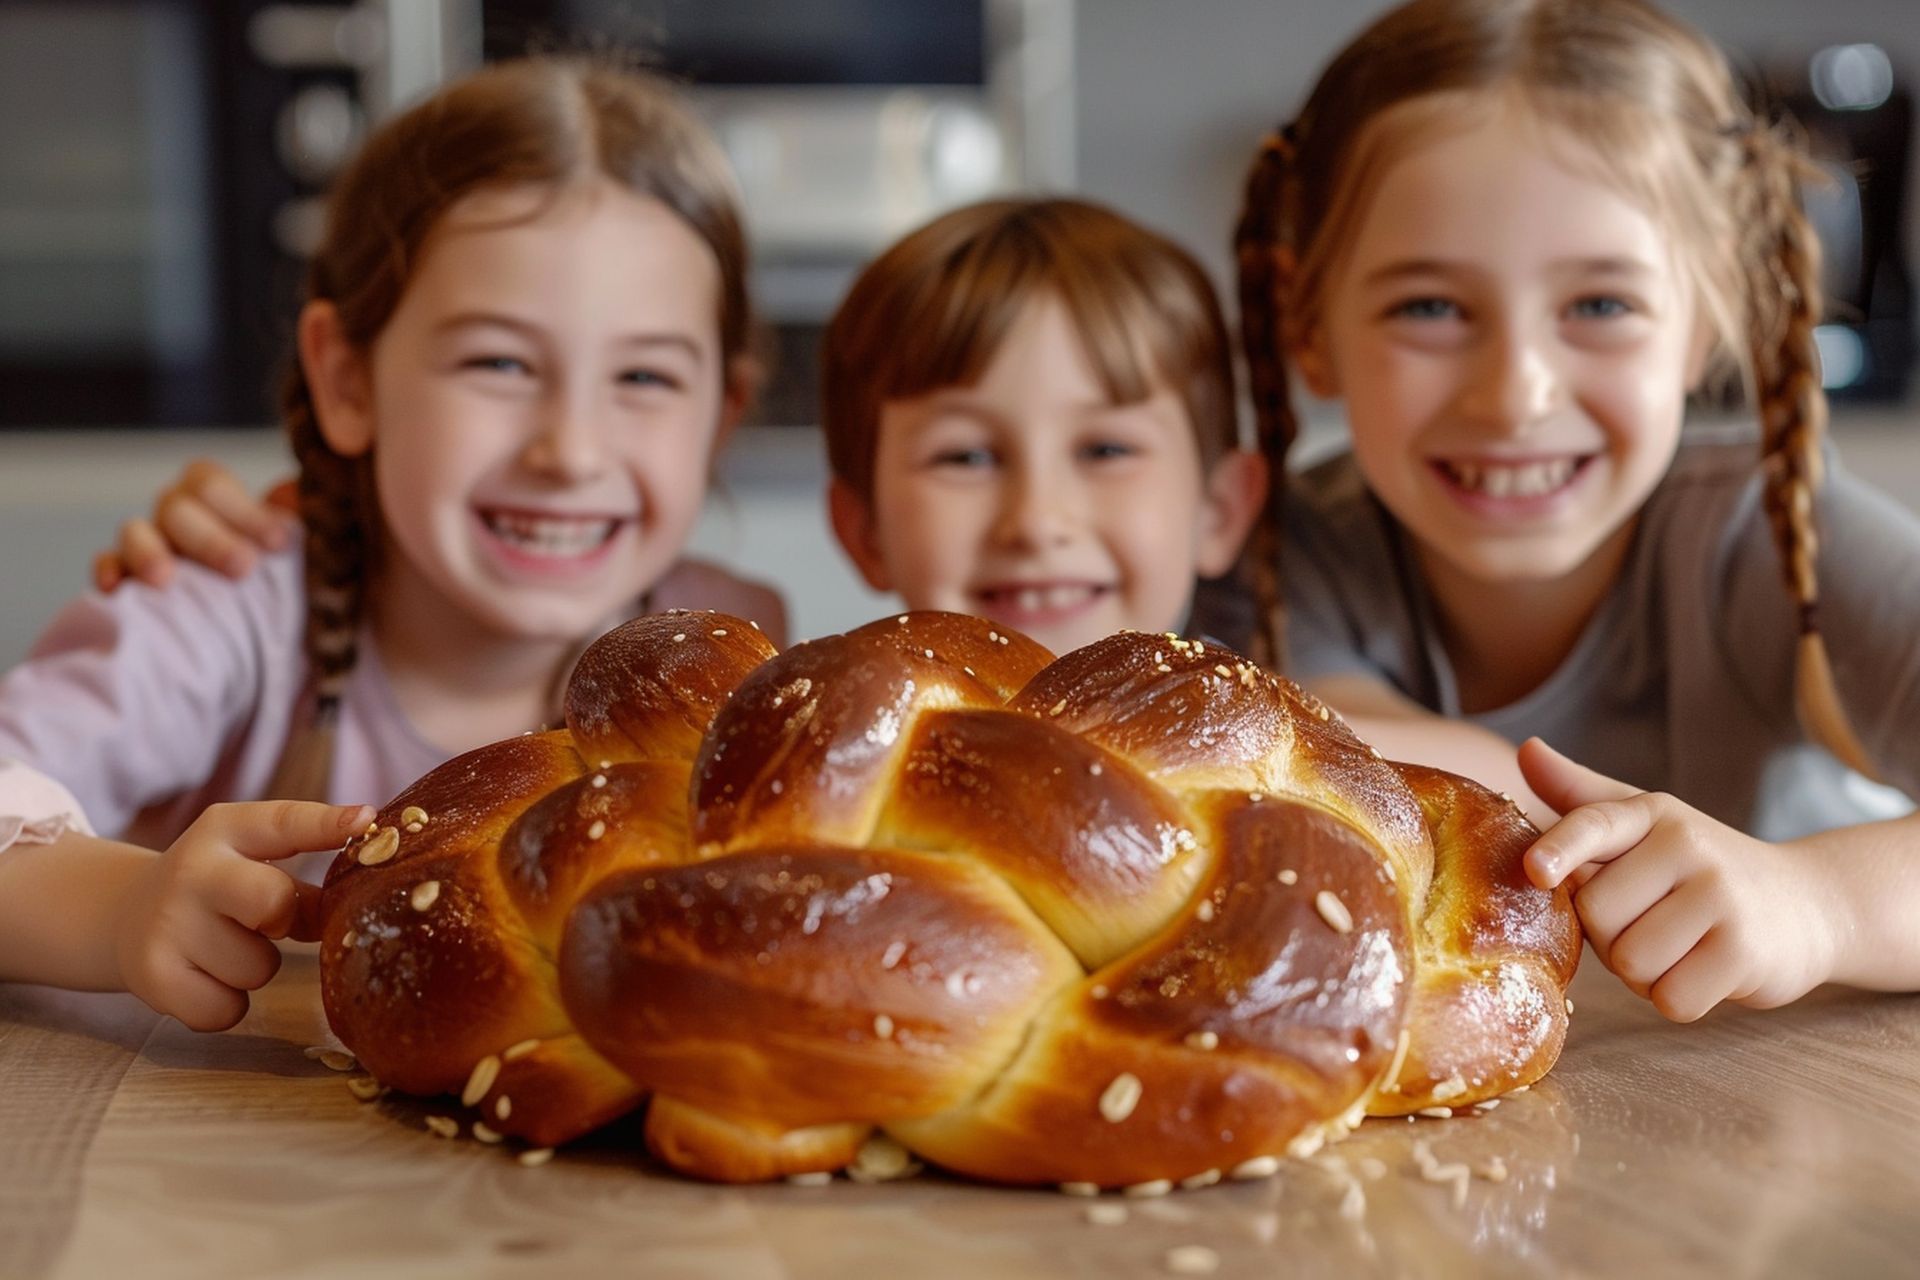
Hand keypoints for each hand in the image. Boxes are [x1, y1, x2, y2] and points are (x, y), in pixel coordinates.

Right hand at [93, 461, 297, 591]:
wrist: (252, 624)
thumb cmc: (276, 573)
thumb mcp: (297, 546)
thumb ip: (300, 518)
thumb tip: (295, 491)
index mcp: (213, 496)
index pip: (211, 482)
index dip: (244, 509)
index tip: (279, 543)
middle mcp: (176, 513)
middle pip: (175, 507)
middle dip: (210, 539)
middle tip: (242, 569)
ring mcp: (147, 542)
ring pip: (134, 531)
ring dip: (149, 553)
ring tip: (165, 580)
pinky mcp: (125, 575)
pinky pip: (107, 565)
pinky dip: (108, 572)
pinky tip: (115, 589)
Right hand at [113, 800, 372, 1030]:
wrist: (124, 915)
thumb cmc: (216, 890)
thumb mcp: (249, 866)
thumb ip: (301, 886)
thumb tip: (359, 909)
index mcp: (227, 829)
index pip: (281, 822)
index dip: (326, 824)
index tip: (365, 820)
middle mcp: (191, 870)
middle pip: (271, 902)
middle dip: (282, 920)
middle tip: (264, 922)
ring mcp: (166, 923)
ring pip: (257, 969)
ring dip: (254, 968)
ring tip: (223, 948)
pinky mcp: (152, 976)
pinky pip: (227, 1010)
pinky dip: (227, 1005)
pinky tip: (204, 978)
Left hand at [1518, 738, 1837, 1021]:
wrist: (1807, 904)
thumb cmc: (1700, 869)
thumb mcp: (1646, 825)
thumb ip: (1582, 798)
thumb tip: (1527, 750)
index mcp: (1652, 814)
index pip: (1595, 824)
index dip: (1561, 849)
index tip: (1537, 871)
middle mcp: (1687, 846)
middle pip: (1595, 915)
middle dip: (1608, 936)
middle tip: (1649, 924)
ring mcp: (1721, 897)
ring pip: (1630, 963)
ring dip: (1642, 974)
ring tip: (1677, 948)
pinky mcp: (1745, 952)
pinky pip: (1672, 998)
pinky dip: (1677, 998)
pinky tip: (1702, 972)